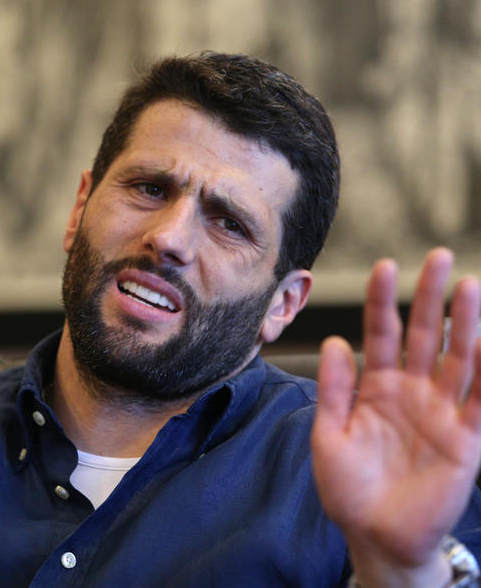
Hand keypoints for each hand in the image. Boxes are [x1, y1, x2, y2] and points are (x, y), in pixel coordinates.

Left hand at [311, 248, 480, 586]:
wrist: (374, 535)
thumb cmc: (347, 486)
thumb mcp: (328, 434)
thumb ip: (334, 389)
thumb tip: (334, 341)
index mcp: (375, 386)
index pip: (380, 333)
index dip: (382, 301)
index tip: (385, 266)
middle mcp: (410, 391)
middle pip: (423, 335)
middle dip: (430, 298)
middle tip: (438, 258)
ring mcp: (440, 413)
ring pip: (456, 359)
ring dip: (465, 324)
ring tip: (470, 286)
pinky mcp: (464, 440)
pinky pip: (479, 402)